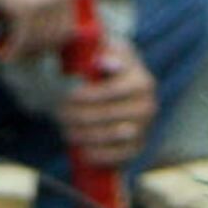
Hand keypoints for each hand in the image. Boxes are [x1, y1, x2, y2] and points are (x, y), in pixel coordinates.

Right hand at [0, 0, 80, 59]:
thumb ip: (50, 12)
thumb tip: (48, 46)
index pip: (67, 30)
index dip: (50, 44)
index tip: (35, 50)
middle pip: (53, 39)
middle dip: (36, 50)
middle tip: (19, 51)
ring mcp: (44, 4)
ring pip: (37, 43)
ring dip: (22, 51)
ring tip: (7, 50)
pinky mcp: (25, 11)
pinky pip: (21, 41)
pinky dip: (11, 51)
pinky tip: (0, 51)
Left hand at [61, 33, 156, 163]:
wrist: (127, 88)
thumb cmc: (112, 67)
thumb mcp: (111, 51)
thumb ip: (107, 51)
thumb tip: (102, 62)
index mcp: (142, 81)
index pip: (108, 92)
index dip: (84, 97)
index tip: (66, 96)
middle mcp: (147, 107)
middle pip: (106, 116)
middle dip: (78, 117)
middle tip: (59, 115)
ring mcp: (144, 129)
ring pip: (110, 136)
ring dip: (84, 135)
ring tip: (66, 130)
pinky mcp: (138, 147)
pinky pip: (117, 156)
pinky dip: (98, 154)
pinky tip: (81, 150)